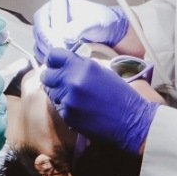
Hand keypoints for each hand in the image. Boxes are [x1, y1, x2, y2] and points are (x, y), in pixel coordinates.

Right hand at [32, 0, 128, 63]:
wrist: (109, 30)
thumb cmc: (102, 19)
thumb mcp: (94, 20)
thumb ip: (79, 26)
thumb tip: (64, 37)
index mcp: (56, 7)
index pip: (41, 19)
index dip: (45, 33)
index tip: (55, 45)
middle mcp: (50, 20)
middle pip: (39, 35)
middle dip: (48, 47)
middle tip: (62, 56)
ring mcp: (50, 34)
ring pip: (40, 47)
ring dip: (49, 56)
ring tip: (65, 60)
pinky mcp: (54, 47)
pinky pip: (46, 55)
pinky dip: (52, 61)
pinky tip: (63, 63)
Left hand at [40, 47, 157, 154]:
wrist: (130, 120)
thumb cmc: (120, 94)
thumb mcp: (102, 70)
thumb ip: (81, 65)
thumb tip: (65, 62)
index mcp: (82, 66)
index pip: (54, 55)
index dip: (53, 60)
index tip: (55, 63)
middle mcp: (72, 81)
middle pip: (46, 75)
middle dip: (53, 77)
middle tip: (62, 80)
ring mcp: (68, 99)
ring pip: (50, 92)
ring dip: (58, 92)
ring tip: (74, 95)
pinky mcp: (67, 115)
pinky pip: (57, 106)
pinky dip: (64, 106)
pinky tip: (78, 107)